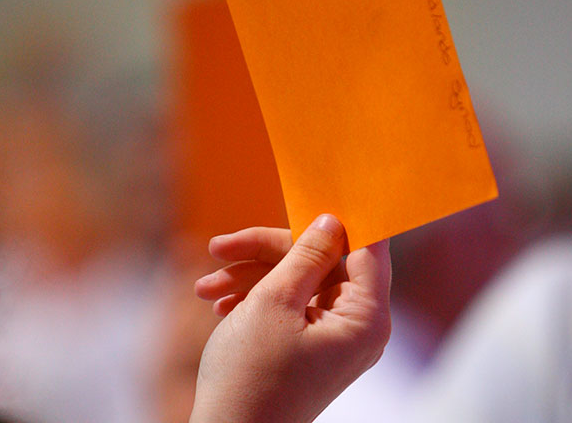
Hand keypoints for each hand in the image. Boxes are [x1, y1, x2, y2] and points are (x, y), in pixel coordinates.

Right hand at [190, 214, 391, 422]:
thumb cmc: (252, 376)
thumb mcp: (275, 302)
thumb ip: (307, 255)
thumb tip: (331, 221)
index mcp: (367, 317)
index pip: (365, 248)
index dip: (338, 220)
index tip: (311, 196)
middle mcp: (359, 328)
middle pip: (323, 263)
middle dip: (268, 253)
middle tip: (222, 246)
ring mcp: (335, 339)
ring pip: (300, 284)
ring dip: (252, 277)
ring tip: (204, 287)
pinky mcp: (312, 348)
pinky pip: (292, 308)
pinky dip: (257, 300)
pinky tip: (219, 305)